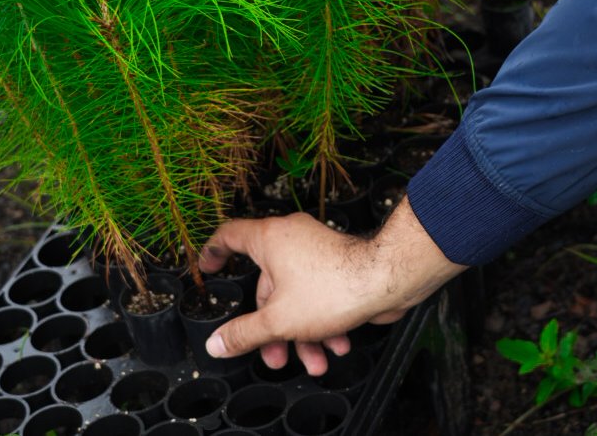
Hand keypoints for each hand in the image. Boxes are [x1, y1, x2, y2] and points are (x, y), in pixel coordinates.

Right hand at [199, 198, 464, 374]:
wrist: (388, 280)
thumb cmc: (334, 287)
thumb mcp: (278, 320)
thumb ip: (244, 333)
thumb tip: (216, 343)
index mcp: (270, 239)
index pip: (230, 235)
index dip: (214, 251)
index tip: (208, 268)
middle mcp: (293, 239)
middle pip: (268, 286)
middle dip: (273, 327)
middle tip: (276, 356)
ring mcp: (318, 251)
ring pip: (297, 296)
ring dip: (303, 333)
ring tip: (315, 361)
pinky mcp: (339, 265)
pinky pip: (321, 293)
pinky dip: (325, 320)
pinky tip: (337, 345)